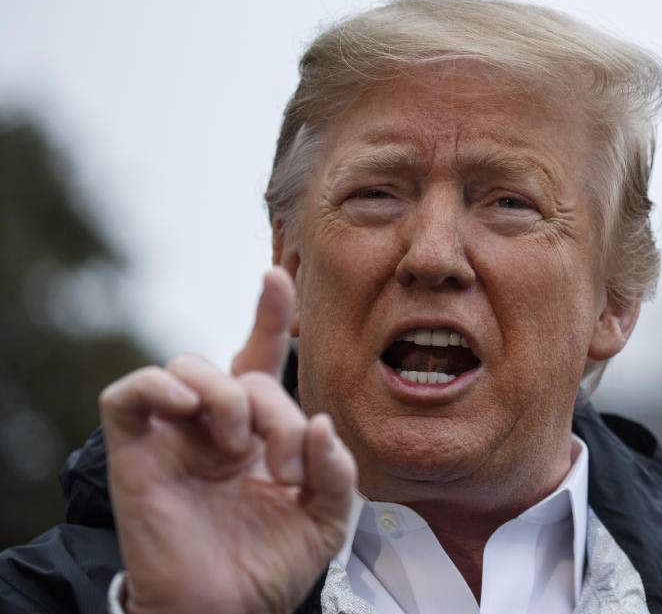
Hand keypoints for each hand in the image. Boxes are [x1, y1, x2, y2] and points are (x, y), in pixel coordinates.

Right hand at [100, 268, 355, 613]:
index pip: (260, 359)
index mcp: (259, 431)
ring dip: (225, 397)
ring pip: (188, 366)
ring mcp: (175, 435)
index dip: (268, 315)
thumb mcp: (327, 515)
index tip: (278, 276)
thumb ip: (336, 467)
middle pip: (242, 372)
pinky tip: (188, 406)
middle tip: (285, 464)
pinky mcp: (136, 451)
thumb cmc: (271, 564)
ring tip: (239, 448)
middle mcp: (216, 425)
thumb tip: (319, 423)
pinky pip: (129, 394)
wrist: (226, 612)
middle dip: (275, 410)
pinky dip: (157, 386)